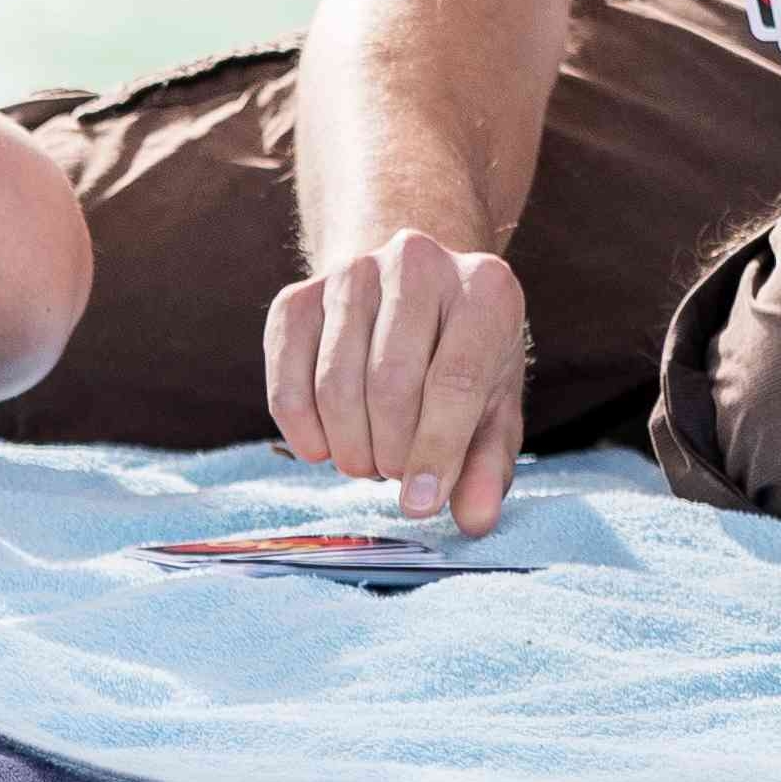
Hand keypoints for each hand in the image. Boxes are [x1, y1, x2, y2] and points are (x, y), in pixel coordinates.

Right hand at [260, 228, 529, 537]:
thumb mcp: (494, 409)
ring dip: (350, 447)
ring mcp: (352, 272)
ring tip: (371, 457)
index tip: (420, 503)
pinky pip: (286, 385)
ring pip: (335, 385)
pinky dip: (303, 434)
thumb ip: (488, 465)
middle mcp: (418, 262)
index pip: (457, 379)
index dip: (436, 450)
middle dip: (391, 451)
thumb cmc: (462, 361)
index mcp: (486, 289)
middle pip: (391, 383)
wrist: (411, 292)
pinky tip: (326, 446)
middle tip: (396, 471)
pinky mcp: (297, 296)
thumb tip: (475, 520)